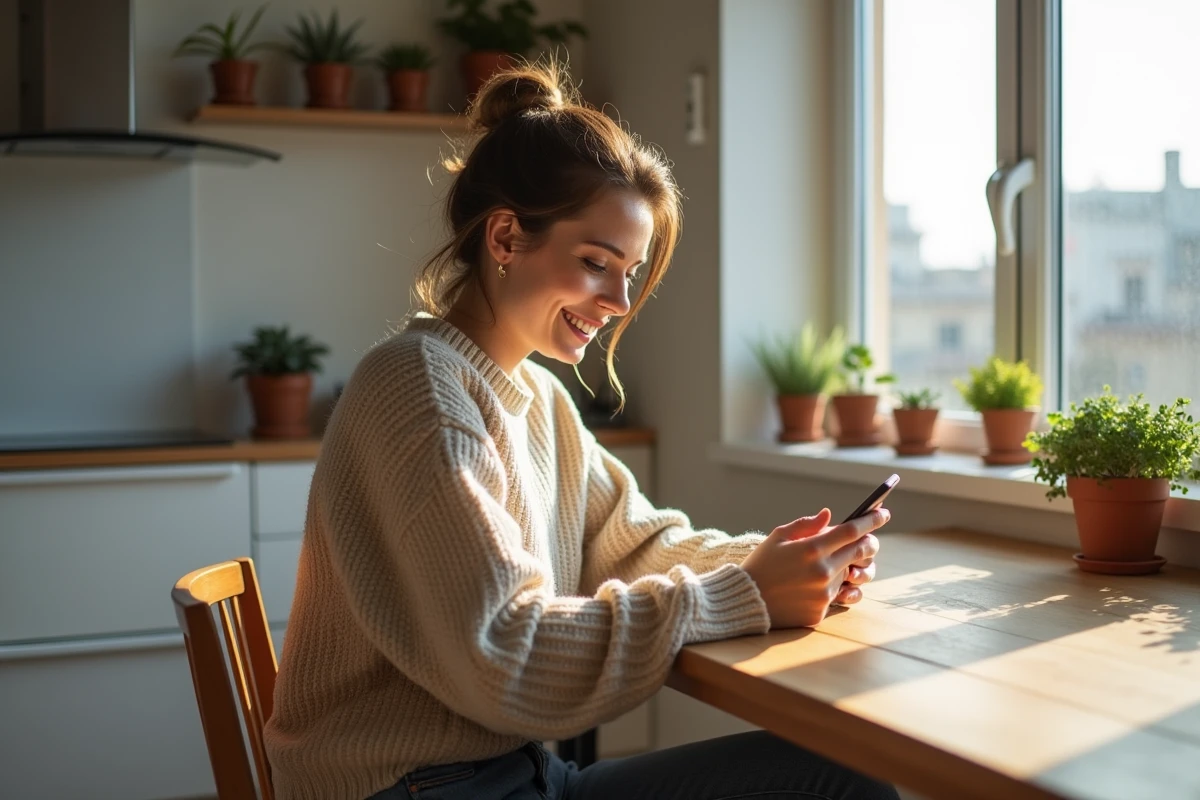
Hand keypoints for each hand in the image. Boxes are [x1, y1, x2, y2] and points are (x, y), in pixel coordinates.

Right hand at [741, 507, 888, 628]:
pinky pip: (835, 594)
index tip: (883, 512)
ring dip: (844, 566)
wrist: (746, 600)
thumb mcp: (778, 537)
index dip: (871, 520)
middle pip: (860, 552)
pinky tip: (810, 585)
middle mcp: (823, 571)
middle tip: (867, 538)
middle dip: (868, 542)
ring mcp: (824, 593)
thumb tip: (829, 515)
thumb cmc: (761, 564)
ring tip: (825, 564)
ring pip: (848, 573)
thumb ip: (806, 524)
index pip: (852, 530)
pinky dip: (829, 586)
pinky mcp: (821, 611)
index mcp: (812, 548)